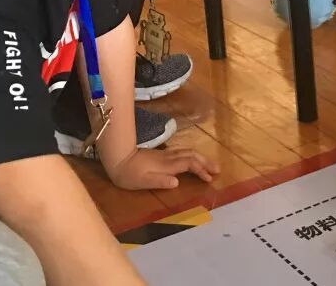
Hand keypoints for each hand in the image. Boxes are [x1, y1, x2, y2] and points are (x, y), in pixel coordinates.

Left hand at [105, 147, 219, 190]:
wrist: (118, 158)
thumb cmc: (128, 174)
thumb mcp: (141, 182)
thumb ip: (159, 181)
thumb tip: (177, 182)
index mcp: (166, 165)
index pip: (189, 164)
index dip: (201, 170)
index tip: (210, 179)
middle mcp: (169, 157)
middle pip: (192, 155)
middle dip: (206, 162)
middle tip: (218, 170)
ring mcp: (166, 154)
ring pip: (188, 152)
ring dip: (201, 157)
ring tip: (210, 165)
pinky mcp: (162, 154)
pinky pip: (183, 152)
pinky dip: (193, 155)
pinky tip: (194, 159)